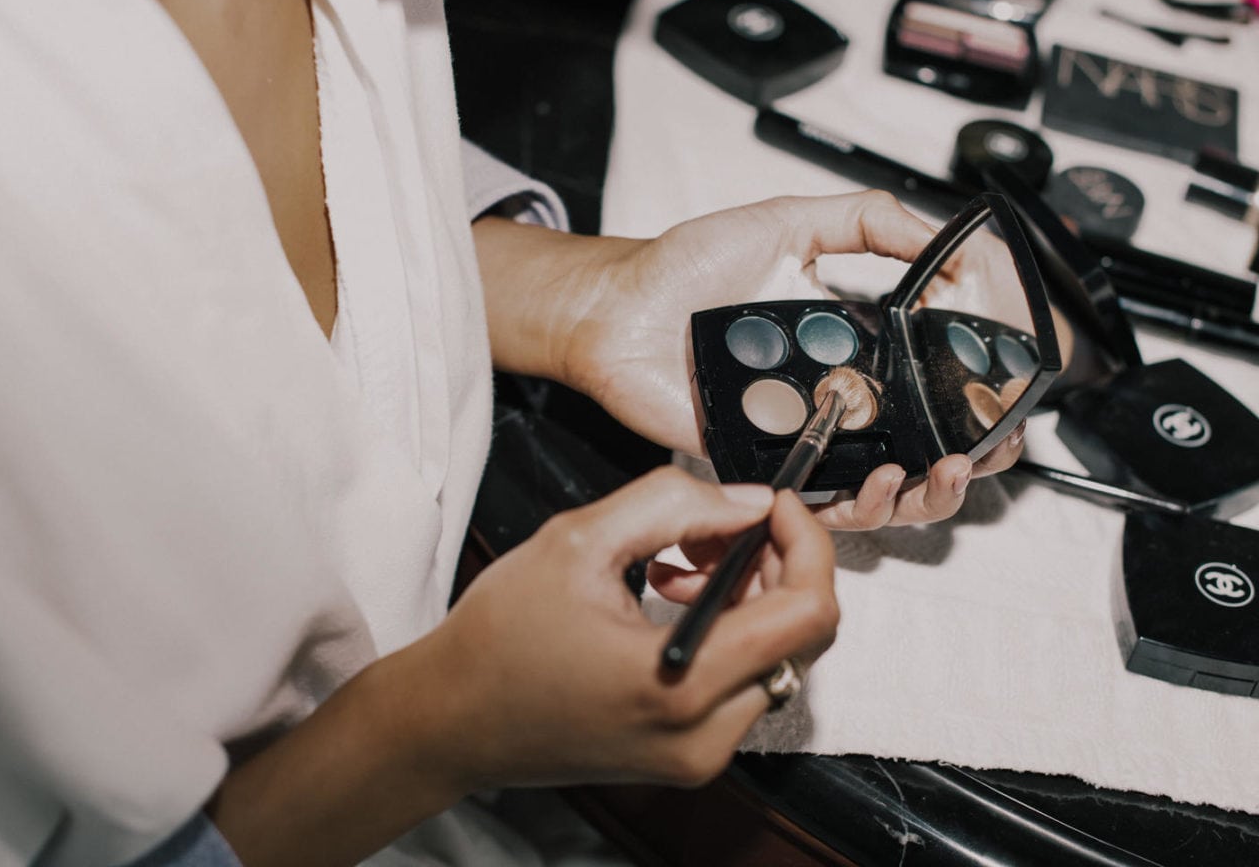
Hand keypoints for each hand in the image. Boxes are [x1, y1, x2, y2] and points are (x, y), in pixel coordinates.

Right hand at [433, 467, 838, 788]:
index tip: (774, 506)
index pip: (806, 611)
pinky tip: (673, 598)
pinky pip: (744, 685)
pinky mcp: (688, 758)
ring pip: (777, 660)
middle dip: (773, 566)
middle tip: (718, 527)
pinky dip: (729, 632)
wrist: (452, 720)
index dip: (804, 543)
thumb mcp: (579, 540)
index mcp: (681, 683)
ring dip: (750, 597)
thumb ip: (673, 505)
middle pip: (801, 638)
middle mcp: (703, 735)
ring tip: (680, 561)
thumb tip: (747, 502)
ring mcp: (699, 755)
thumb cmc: (499, 637)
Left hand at [563, 191, 1025, 528]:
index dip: (980, 397)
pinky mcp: (764, 466)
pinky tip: (879, 481)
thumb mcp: (789, 222)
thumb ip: (866, 222)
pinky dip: (859, 504)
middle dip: (969, 461)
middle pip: (920, 452)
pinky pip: (819, 503)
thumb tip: (945, 236)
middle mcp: (836, 399)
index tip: (1017, 392)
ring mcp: (804, 437)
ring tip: (943, 470)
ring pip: (881, 492)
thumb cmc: (688, 267)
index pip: (933, 384)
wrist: (618, 307)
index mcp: (854, 346)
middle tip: (989, 449)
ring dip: (924, 492)